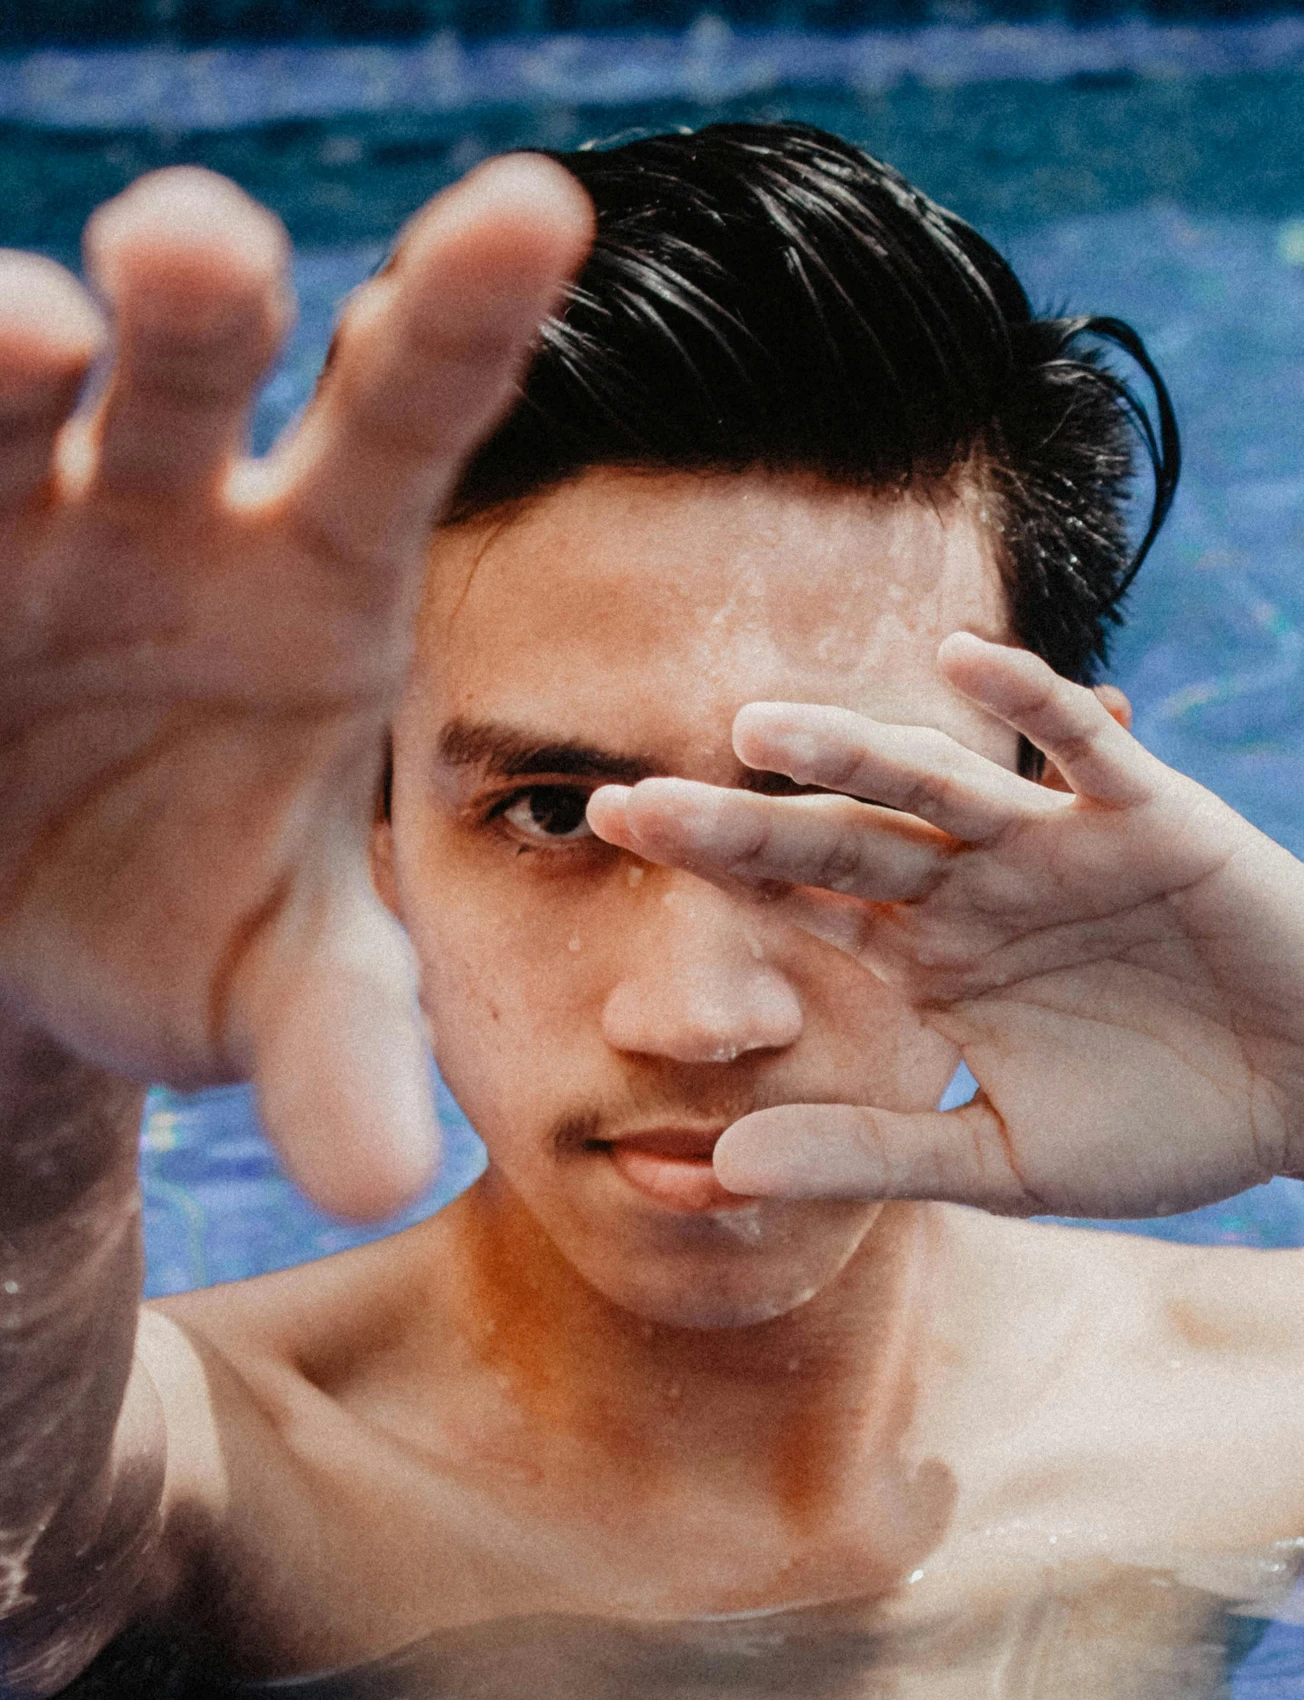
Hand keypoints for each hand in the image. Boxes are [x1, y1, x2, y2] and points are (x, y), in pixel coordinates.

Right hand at [0, 158, 591, 1215]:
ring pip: (7, 409)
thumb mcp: (282, 990)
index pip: (406, 430)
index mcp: (319, 586)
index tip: (537, 205)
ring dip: (2, 359)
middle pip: (201, 379)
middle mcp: (170, 518)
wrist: (29, 937)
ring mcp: (16, 528)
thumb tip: (385, 1177)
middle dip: (199, 312)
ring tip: (24, 330)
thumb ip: (344, 1049)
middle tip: (206, 249)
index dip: (464, 321)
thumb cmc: (194, 926)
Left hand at [586, 636, 1303, 1216]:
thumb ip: (871, 1152)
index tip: (607, 853)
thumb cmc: (1164, 1125)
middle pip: (839, 839)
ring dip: (855, 752)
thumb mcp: (1000, 1162)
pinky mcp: (1152, 818)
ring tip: (757, 730)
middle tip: (626, 805)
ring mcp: (1057, 845)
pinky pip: (1082, 750)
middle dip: (739, 823)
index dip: (714, 877)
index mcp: (930, 956)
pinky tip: (961, 659)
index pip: (802, 903)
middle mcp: (974, 885)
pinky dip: (1031, 705)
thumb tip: (719, 1168)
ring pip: (940, 784)